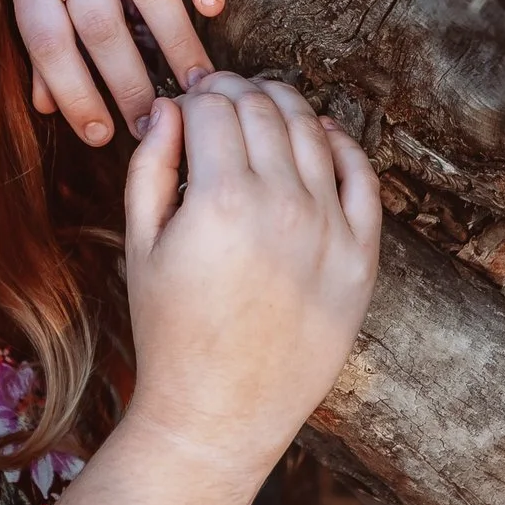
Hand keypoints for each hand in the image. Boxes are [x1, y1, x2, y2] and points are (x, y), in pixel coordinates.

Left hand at [7, 0, 225, 146]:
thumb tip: (44, 107)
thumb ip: (35, 31)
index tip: (105, 136)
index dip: (73, 91)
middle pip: (99, 21)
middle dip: (132, 81)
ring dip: (176, 38)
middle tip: (162, 122)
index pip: (47, 40)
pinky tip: (215, 6)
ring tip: (202, 82)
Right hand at [122, 73, 381, 463]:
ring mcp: (329, 231)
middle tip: (220, 98)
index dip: (196, 95)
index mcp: (219, 201)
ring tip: (263, 110)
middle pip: (264, 109)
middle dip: (236, 92)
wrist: (219, 412)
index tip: (188, 102)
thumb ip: (151, 167)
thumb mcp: (142, 246)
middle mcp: (281, 206)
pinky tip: (320, 137)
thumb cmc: (169, 334)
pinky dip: (342, 145)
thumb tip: (171, 107)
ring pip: (313, 131)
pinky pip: (362, 176)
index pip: (214, 108)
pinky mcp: (361, 259)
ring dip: (285, 108)